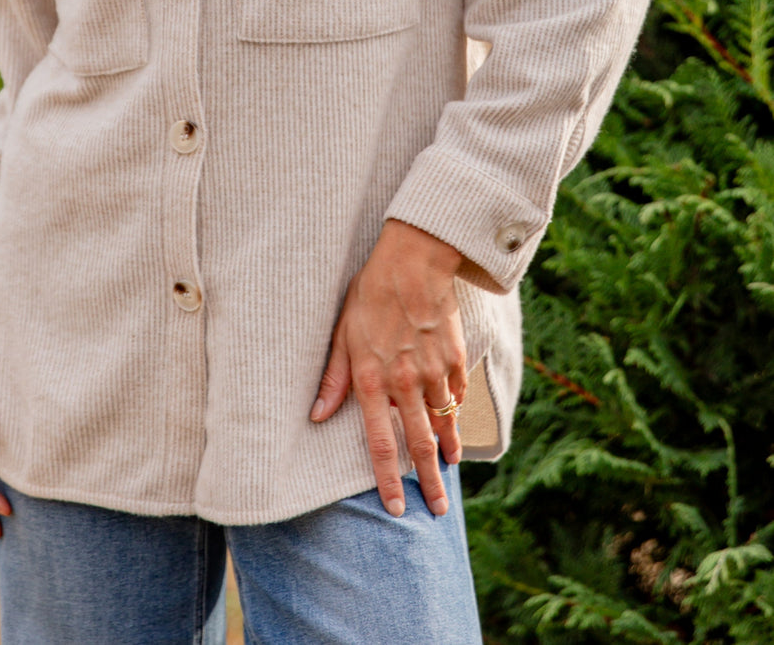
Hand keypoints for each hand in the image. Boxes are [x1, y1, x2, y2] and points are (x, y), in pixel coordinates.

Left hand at [309, 220, 466, 517]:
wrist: (413, 262)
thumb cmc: (370, 294)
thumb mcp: (342, 333)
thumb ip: (334, 378)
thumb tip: (317, 415)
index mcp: (372, 380)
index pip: (380, 443)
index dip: (387, 479)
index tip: (396, 507)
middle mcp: (405, 383)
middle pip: (419, 445)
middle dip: (428, 482)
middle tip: (438, 509)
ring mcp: (434, 372)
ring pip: (444, 423)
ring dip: (447, 450)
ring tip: (449, 468)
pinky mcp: (454, 358)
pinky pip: (457, 394)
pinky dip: (456, 411)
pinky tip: (454, 419)